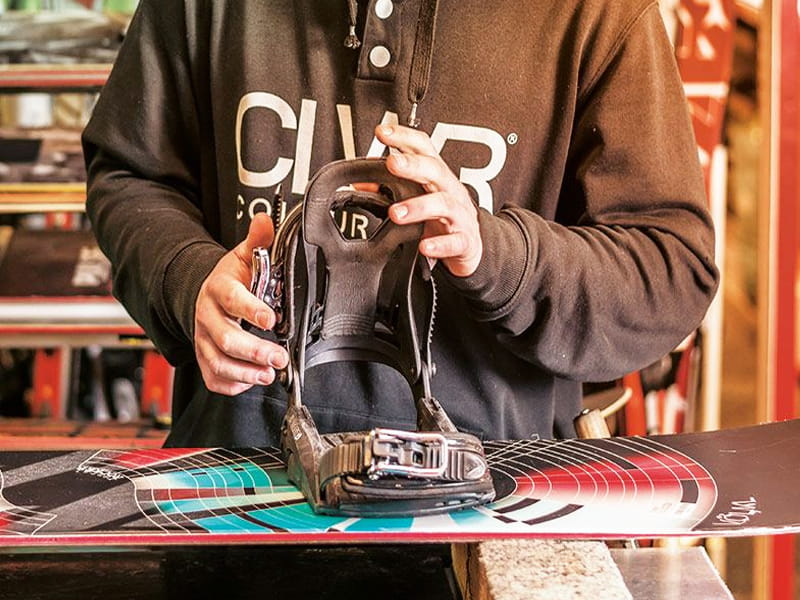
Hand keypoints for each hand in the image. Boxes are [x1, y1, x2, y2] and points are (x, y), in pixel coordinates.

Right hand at [194, 213, 288, 394]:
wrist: (204, 296)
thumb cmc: (230, 281)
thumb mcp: (243, 257)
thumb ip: (258, 241)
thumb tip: (266, 221)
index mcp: (219, 289)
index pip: (232, 299)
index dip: (250, 309)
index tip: (271, 318)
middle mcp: (208, 317)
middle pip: (225, 338)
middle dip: (253, 351)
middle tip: (278, 356)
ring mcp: (204, 340)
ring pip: (217, 363)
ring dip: (245, 373)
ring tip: (269, 374)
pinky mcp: (204, 359)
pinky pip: (213, 378)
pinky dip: (233, 385)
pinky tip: (252, 380)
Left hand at [375, 124, 482, 276]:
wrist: (471, 246)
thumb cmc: (443, 217)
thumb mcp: (418, 198)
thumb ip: (389, 189)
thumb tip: (360, 184)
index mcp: (436, 176)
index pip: (424, 148)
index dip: (405, 137)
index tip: (383, 132)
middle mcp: (450, 190)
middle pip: (435, 170)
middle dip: (413, 165)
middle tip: (392, 163)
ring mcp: (459, 215)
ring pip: (443, 204)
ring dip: (419, 207)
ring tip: (396, 213)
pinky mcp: (464, 241)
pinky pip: (454, 242)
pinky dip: (439, 244)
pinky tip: (424, 245)